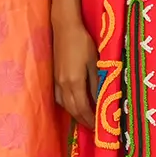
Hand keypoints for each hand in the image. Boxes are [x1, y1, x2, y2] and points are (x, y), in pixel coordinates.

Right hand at [52, 0, 99, 129]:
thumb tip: (101, 102)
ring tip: (86, 119)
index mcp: (74, 83)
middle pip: (73, 110)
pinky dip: (67, 105)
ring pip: (65, 105)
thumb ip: (96, 84)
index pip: (83, 109)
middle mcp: (62, 85)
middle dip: (84, 121)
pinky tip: (73, 104)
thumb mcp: (94, 63)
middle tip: (94, 129)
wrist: (64, 27)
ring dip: (75, 114)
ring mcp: (56, 81)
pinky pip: (59, 97)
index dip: (91, 121)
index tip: (99, 129)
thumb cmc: (82, 42)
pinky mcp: (54, 76)